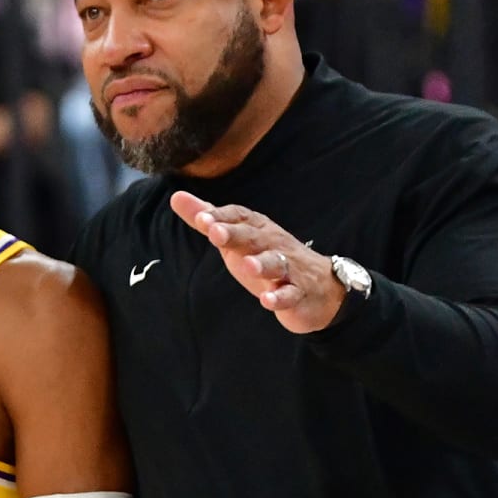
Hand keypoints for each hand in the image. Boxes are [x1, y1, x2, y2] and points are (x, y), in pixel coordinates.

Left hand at [170, 192, 346, 334]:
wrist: (320, 288)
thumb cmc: (268, 258)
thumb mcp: (235, 238)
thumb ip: (207, 220)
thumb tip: (176, 197)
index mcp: (258, 229)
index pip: (240, 217)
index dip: (221, 216)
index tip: (200, 217)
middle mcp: (274, 244)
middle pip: (255, 237)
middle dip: (236, 234)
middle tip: (215, 233)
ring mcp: (289, 269)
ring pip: (276, 263)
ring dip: (262, 264)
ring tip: (248, 266)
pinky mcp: (298, 293)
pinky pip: (290, 294)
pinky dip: (280, 297)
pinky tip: (268, 300)